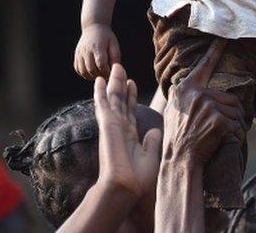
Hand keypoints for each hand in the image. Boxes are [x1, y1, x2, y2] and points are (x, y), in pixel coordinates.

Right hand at [75, 24, 120, 79]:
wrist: (93, 28)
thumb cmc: (106, 38)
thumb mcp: (114, 44)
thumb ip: (115, 58)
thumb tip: (114, 71)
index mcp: (97, 46)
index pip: (101, 64)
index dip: (107, 71)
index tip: (111, 73)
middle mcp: (86, 50)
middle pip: (91, 69)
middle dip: (99, 75)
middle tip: (106, 75)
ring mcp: (79, 53)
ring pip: (83, 71)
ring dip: (92, 76)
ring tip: (99, 74)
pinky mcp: (76, 56)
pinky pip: (78, 70)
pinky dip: (85, 74)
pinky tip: (92, 72)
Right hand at [94, 63, 162, 198]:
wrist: (125, 187)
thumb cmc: (138, 179)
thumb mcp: (151, 157)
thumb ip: (152, 142)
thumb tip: (156, 130)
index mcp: (130, 136)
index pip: (130, 111)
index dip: (131, 97)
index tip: (132, 83)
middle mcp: (120, 128)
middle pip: (120, 101)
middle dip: (121, 85)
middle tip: (121, 68)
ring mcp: (112, 125)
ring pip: (113, 98)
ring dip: (114, 82)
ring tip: (116, 66)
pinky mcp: (107, 124)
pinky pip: (103, 104)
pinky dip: (101, 92)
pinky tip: (99, 80)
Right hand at [163, 40, 243, 164]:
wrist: (179, 159)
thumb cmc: (177, 137)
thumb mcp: (173, 109)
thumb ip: (183, 94)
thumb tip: (187, 85)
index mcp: (186, 88)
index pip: (204, 65)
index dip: (216, 50)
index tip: (225, 37)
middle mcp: (197, 92)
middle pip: (228, 97)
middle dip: (229, 113)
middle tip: (217, 129)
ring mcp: (208, 105)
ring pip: (235, 110)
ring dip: (233, 124)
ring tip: (217, 135)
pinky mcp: (218, 118)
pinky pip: (236, 124)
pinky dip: (235, 135)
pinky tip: (222, 141)